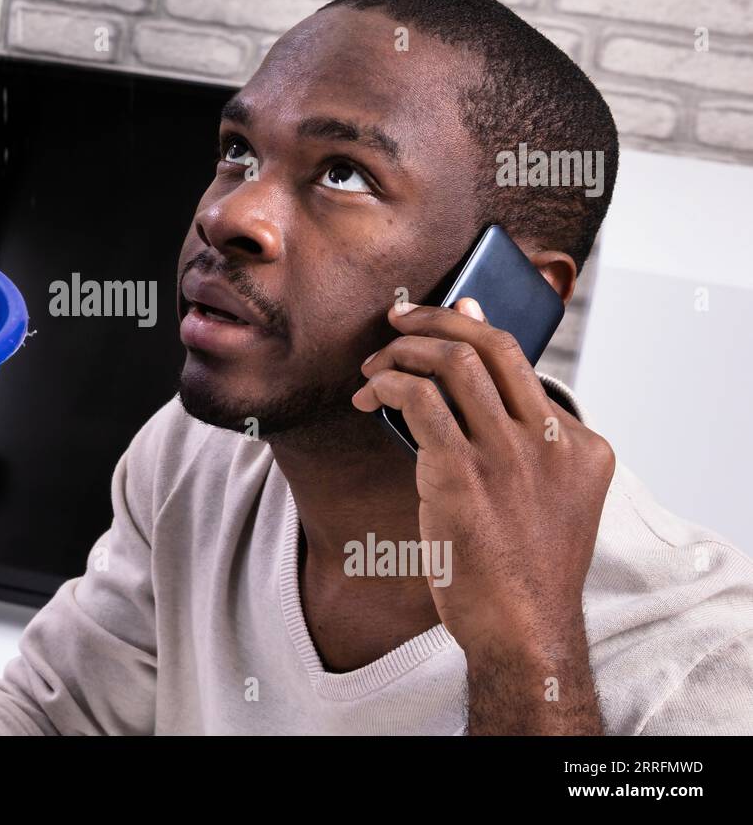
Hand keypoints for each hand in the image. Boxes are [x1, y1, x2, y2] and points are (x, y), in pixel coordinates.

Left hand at [350, 298, 614, 661]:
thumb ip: (525, 445)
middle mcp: (552, 441)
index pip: (523, 364)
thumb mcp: (551, 500)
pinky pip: (418, 400)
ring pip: (453, 363)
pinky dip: (387, 385)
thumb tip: (471, 380)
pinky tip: (368, 396)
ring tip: (375, 363)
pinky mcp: (462, 475)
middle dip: (437, 319)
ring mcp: (509, 456)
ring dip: (403, 351)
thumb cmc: (524, 569)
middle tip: (399, 319)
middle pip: (492, 346)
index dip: (473, 332)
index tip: (445, 319)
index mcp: (582, 445)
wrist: (524, 631)